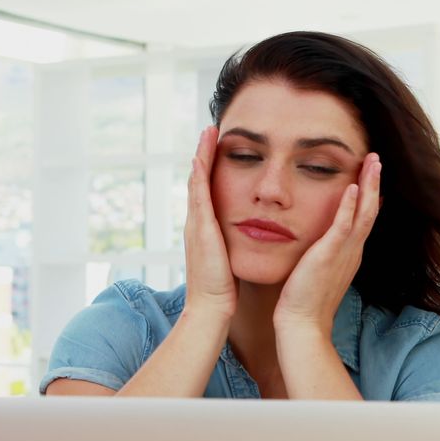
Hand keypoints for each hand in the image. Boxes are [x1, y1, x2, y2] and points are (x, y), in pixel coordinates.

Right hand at [183, 126, 236, 320]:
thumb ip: (232, 248)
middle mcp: (196, 224)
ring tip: (207, 133)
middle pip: (198, 181)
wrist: (210, 309)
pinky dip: (200, 173)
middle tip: (209, 131)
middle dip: (203, 155)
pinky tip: (203, 156)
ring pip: (197, 181)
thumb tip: (244, 240)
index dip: (210, 170)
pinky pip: (199, 194)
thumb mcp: (228, 262)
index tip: (217, 149)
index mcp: (204, 231)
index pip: (207, 193)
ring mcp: (195, 225)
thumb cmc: (222, 292)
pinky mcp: (200, 229)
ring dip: (201, 155)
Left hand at [273, 153, 381, 332]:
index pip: (363, 218)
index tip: (370, 174)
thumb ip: (322, 253)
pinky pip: (343, 227)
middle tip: (376, 158)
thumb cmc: (305, 300)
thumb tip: (317, 243)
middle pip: (369, 210)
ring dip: (368, 186)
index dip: (369, 195)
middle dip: (374, 182)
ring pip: (363, 213)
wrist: (302, 324)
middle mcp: (352, 251)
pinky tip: (352, 187)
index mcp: (349, 253)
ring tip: (372, 162)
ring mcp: (343, 253)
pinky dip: (349, 206)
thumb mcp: (318, 270)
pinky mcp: (329, 256)